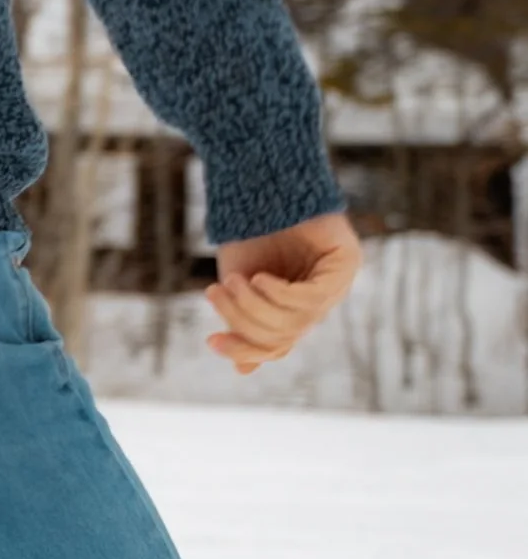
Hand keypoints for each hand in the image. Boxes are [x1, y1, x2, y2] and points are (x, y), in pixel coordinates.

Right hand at [206, 211, 361, 374]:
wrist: (261, 185)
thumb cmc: (248, 233)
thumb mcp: (238, 286)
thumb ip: (244, 323)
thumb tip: (245, 373)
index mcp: (295, 308)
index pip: (276, 346)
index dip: (244, 350)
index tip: (210, 341)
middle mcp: (321, 301)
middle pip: (283, 336)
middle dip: (244, 319)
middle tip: (216, 291)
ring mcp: (337, 283)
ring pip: (295, 321)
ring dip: (256, 306)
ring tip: (232, 281)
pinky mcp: (348, 264)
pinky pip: (313, 299)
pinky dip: (281, 294)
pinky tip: (260, 279)